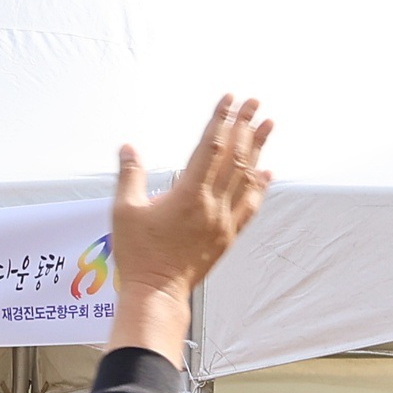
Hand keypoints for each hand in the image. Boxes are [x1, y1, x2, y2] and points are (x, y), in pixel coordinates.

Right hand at [107, 97, 274, 359]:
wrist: (158, 293)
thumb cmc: (137, 253)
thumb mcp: (124, 210)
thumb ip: (130, 175)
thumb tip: (128, 148)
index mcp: (188, 193)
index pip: (210, 147)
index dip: (221, 120)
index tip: (230, 99)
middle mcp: (212, 204)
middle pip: (234, 157)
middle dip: (245, 126)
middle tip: (255, 101)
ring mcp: (224, 221)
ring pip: (246, 178)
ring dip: (258, 149)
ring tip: (268, 125)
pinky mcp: (228, 236)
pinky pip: (250, 207)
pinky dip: (259, 187)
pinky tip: (267, 172)